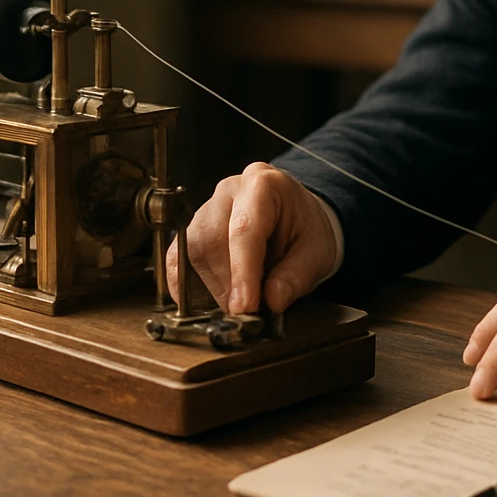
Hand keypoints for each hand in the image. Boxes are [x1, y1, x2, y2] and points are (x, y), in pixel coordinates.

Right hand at [170, 161, 338, 314]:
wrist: (298, 218)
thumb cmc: (306, 230)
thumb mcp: (318, 252)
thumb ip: (297, 276)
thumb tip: (273, 300)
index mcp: (263, 185)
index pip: (244, 229)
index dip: (242, 272)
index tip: (244, 306)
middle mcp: (229, 190)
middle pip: (212, 240)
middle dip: (227, 284)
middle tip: (247, 312)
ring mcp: (207, 207)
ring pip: (192, 251)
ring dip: (212, 287)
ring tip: (238, 303)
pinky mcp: (192, 228)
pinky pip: (177, 258)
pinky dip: (186, 285)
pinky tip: (206, 302)